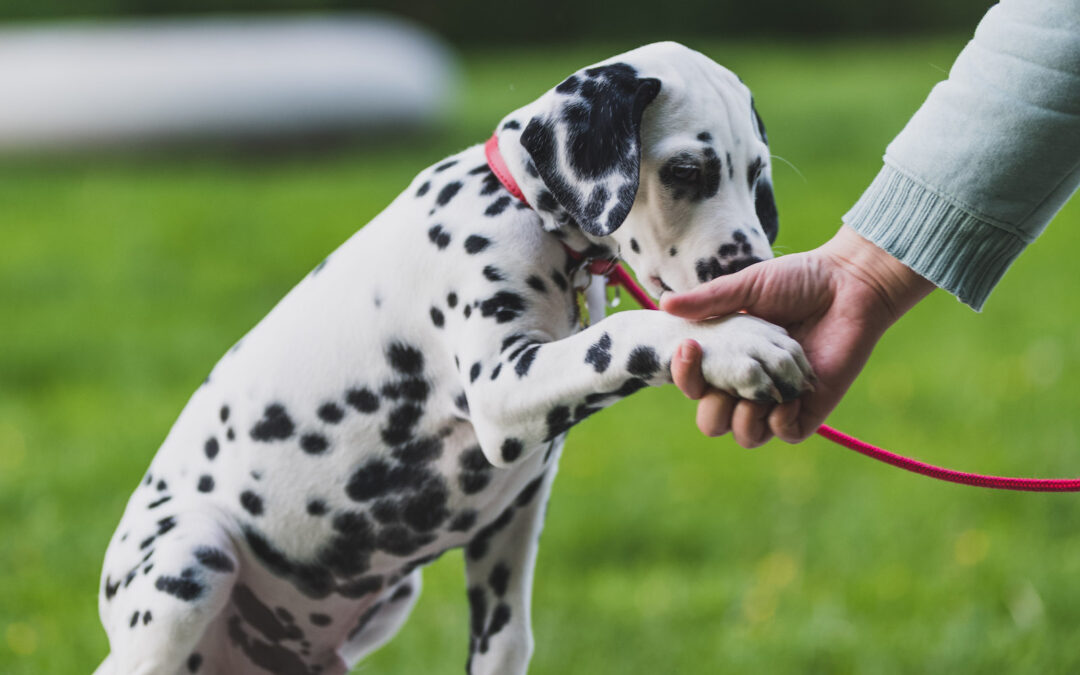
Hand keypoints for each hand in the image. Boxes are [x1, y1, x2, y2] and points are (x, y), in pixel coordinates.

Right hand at [661, 225, 934, 447]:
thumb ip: (708, 300)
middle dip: (713, 409)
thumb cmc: (797, 279)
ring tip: (762, 390)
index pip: (695, 385)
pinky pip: (785, 434)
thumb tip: (665, 304)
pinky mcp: (810, 407)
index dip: (685, 376)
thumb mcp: (746, 287)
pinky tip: (788, 396)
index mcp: (729, 358)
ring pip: (746, 435)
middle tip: (731, 381)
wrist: (847, 283)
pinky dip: (779, 422)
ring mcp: (779, 398)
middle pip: (713, 421)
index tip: (690, 347)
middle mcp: (749, 383)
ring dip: (746, 418)